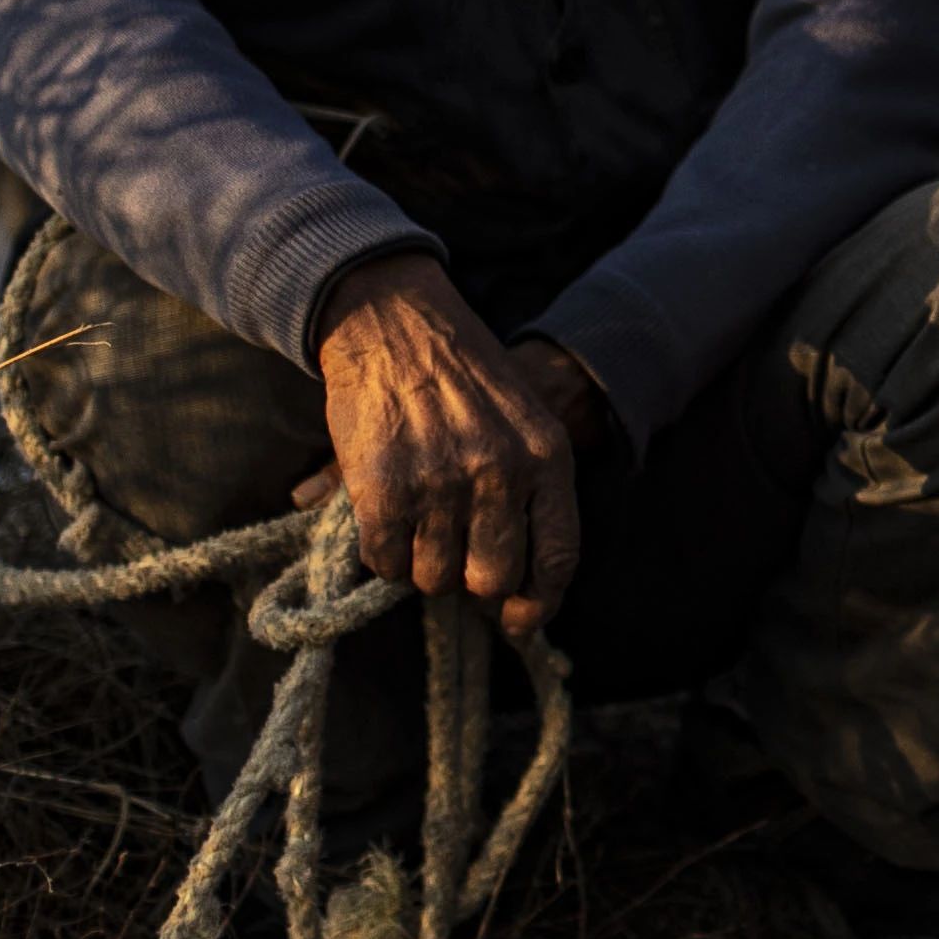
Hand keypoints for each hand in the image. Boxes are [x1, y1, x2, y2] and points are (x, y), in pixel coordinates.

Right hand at [297, 253, 590, 636]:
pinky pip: (386, 560)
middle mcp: (501, 474)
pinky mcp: (386, 489)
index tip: (515, 619)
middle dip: (468, 579)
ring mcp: (443, 483)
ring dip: (420, 564)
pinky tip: (383, 516)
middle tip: (449, 552)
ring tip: (414, 520)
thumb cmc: (459, 374)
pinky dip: (382, 551)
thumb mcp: (517, 421)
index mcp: (547, 457)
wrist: (394, 319)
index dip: (537, 602)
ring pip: (434, 578)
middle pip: (492, 579)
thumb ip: (525, 499)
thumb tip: (515, 608)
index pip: (557, 557)